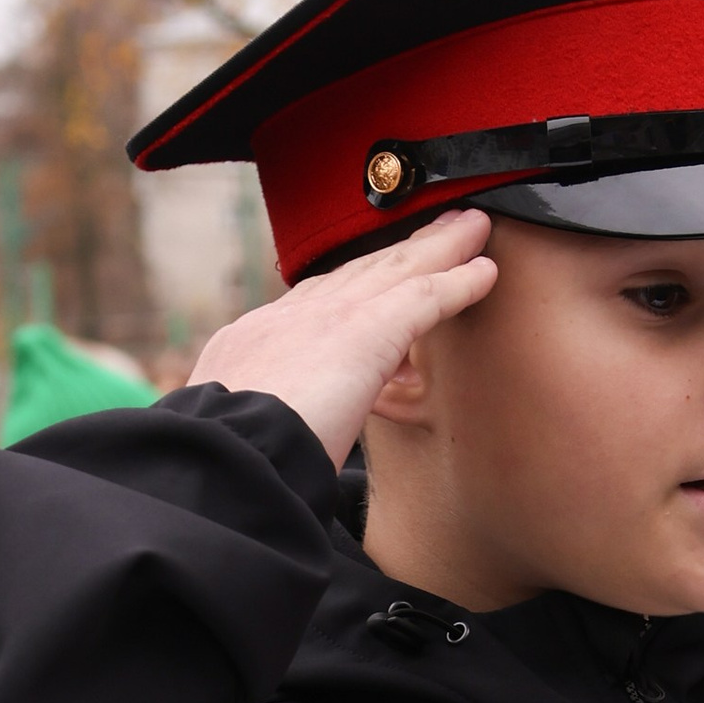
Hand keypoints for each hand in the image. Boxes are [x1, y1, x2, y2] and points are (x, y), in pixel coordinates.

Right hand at [189, 209, 499, 463]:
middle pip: (354, 274)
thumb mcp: (236, 438)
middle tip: (436, 231)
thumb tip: (286, 449)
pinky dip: (457, 284)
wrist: (218, 464)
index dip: (351, 288)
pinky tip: (485, 272)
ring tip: (471, 230)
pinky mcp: (363, 333)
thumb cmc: (225, 471)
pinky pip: (423, 299)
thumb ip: (268, 427)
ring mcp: (324, 321)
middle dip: (397, 251)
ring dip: (437, 249)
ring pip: (392, 271)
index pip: (310, 305)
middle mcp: (285, 321)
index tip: (378, 277)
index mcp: (251, 348)